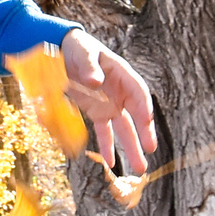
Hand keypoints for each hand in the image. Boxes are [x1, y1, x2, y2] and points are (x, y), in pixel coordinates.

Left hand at [63, 30, 155, 175]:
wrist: (63, 50)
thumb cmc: (78, 48)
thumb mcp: (83, 52)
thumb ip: (89, 66)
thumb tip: (96, 81)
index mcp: (122, 74)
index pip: (138, 92)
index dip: (143, 106)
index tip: (147, 120)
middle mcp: (120, 92)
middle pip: (136, 115)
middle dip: (143, 133)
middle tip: (151, 149)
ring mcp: (109, 103)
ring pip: (123, 128)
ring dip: (130, 147)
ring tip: (139, 167)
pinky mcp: (96, 111)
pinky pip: (104, 131)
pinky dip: (106, 146)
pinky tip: (111, 162)